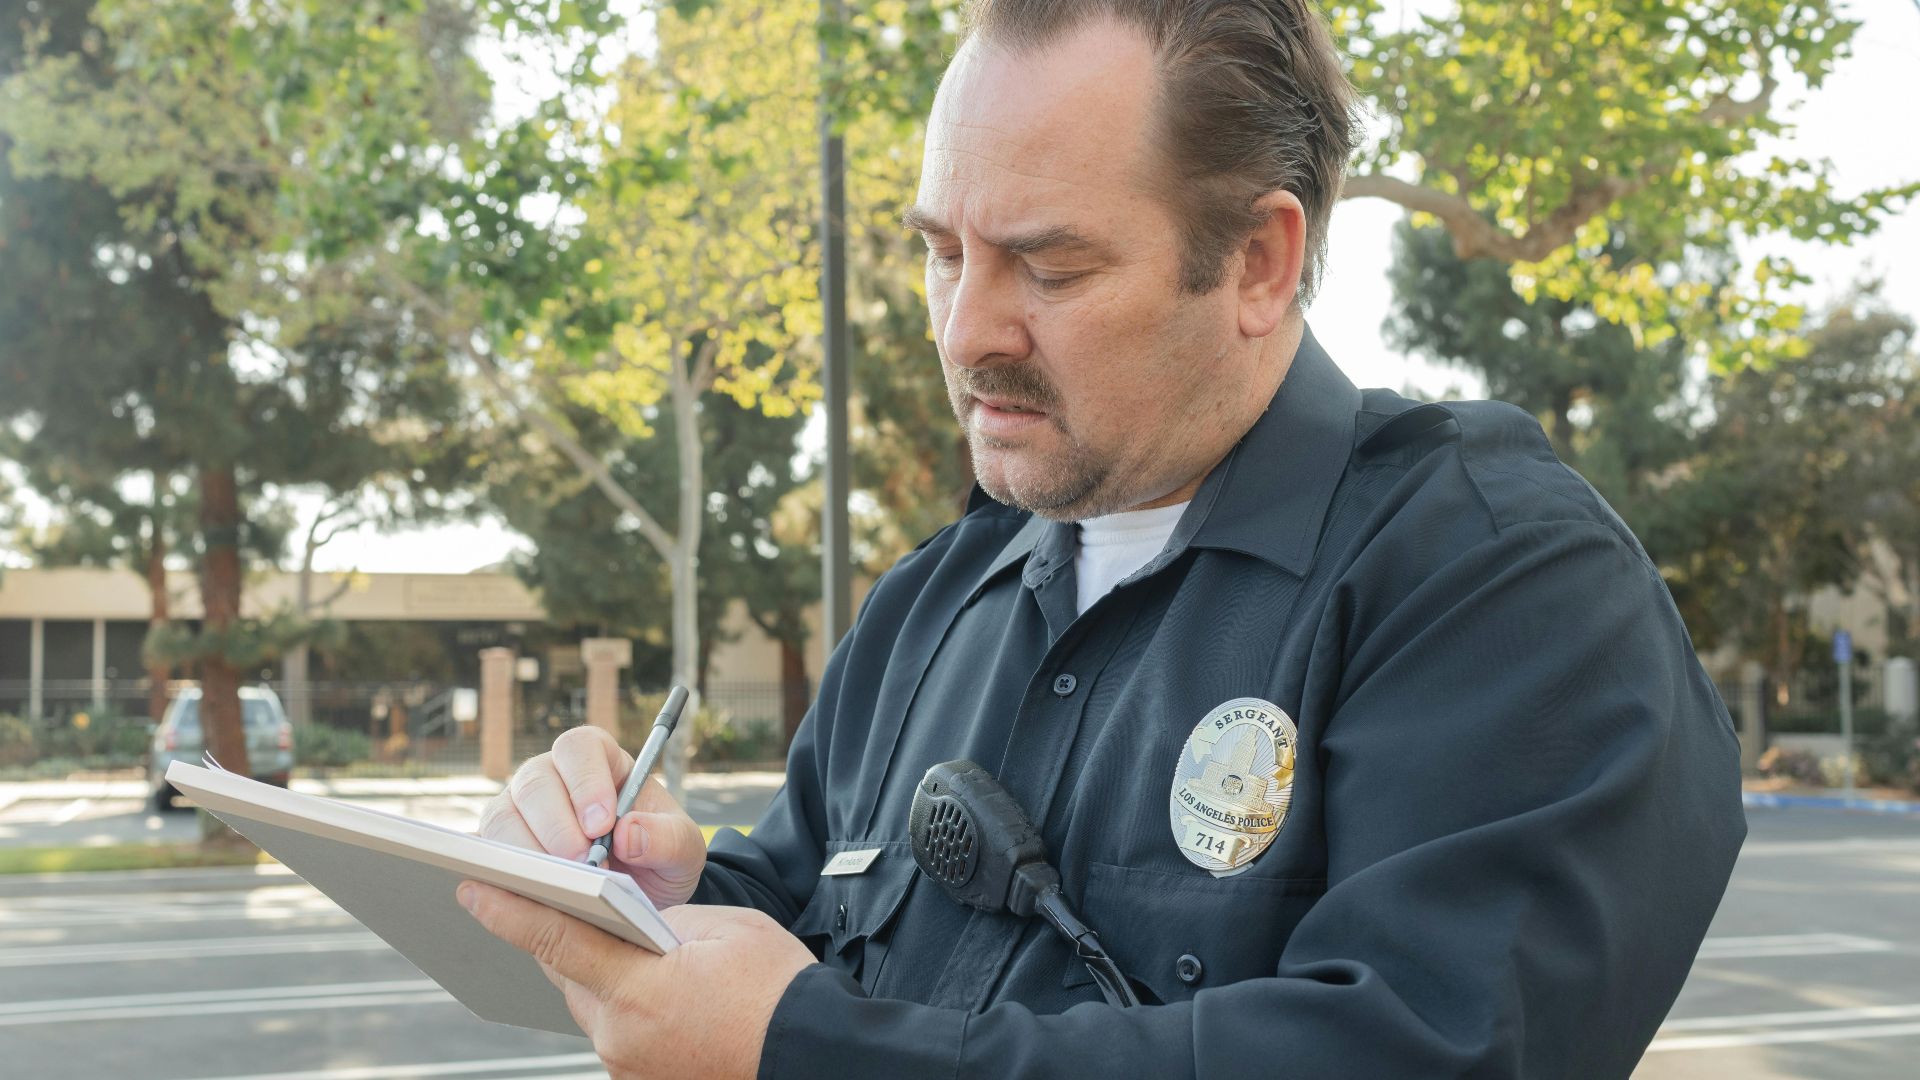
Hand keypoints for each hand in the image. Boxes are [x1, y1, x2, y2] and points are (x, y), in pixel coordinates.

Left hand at [458, 882, 814, 1079]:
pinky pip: (617, 1033)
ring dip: (600, 976)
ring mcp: (629, 1067)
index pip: (556, 939)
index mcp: (639, 989)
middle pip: (569, 974)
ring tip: (627, 949)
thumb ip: (664, 921)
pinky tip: (654, 993)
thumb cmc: (780, 989)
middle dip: (564, 938)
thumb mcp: (725, 929)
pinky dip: (625, 1007)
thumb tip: (632, 921)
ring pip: (592, 1006)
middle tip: (557, 901)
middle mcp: (621, 1036)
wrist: (816, 1055)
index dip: (510, 910)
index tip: (473, 888)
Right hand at [476, 726, 706, 906]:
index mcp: (599, 760)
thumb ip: (667, 838)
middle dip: (557, 825)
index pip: (580, 748)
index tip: (602, 823)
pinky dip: (505, 875)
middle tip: (583, 863)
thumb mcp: (683, 849)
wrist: (641, 892)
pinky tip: (531, 895)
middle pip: (535, 782)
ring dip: (529, 852)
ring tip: (562, 885)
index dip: (585, 781)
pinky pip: (489, 855)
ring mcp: (519, 809)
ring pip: (503, 816)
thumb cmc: (658, 855)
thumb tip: (628, 834)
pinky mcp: (501, 847)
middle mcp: (552, 776)